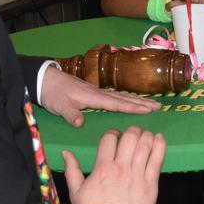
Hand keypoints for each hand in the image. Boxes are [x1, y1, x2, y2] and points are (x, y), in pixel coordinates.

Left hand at [40, 66, 160, 126]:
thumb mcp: (59, 105)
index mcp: (93, 97)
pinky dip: (126, 99)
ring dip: (136, 100)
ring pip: (121, 96)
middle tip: (159, 106)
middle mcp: (98, 93)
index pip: (117, 103)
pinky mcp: (93, 93)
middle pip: (124, 98)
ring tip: (151, 103)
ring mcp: (97, 92)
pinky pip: (115, 97)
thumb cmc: (53, 93)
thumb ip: (70, 114)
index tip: (149, 110)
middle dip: (142, 103)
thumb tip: (80, 123)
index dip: (133, 107)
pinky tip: (130, 101)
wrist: (45, 79)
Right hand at [67, 126, 165, 203]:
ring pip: (145, 145)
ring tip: (146, 135)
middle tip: (134, 133)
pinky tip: (159, 139)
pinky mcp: (150, 184)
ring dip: (146, 135)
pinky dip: (160, 146)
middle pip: (130, 137)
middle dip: (132, 130)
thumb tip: (65, 153)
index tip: (116, 135)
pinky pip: (157, 160)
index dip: (113, 132)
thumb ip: (72, 170)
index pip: (109, 138)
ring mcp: (137, 175)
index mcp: (103, 167)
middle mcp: (121, 167)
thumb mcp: (76, 191)